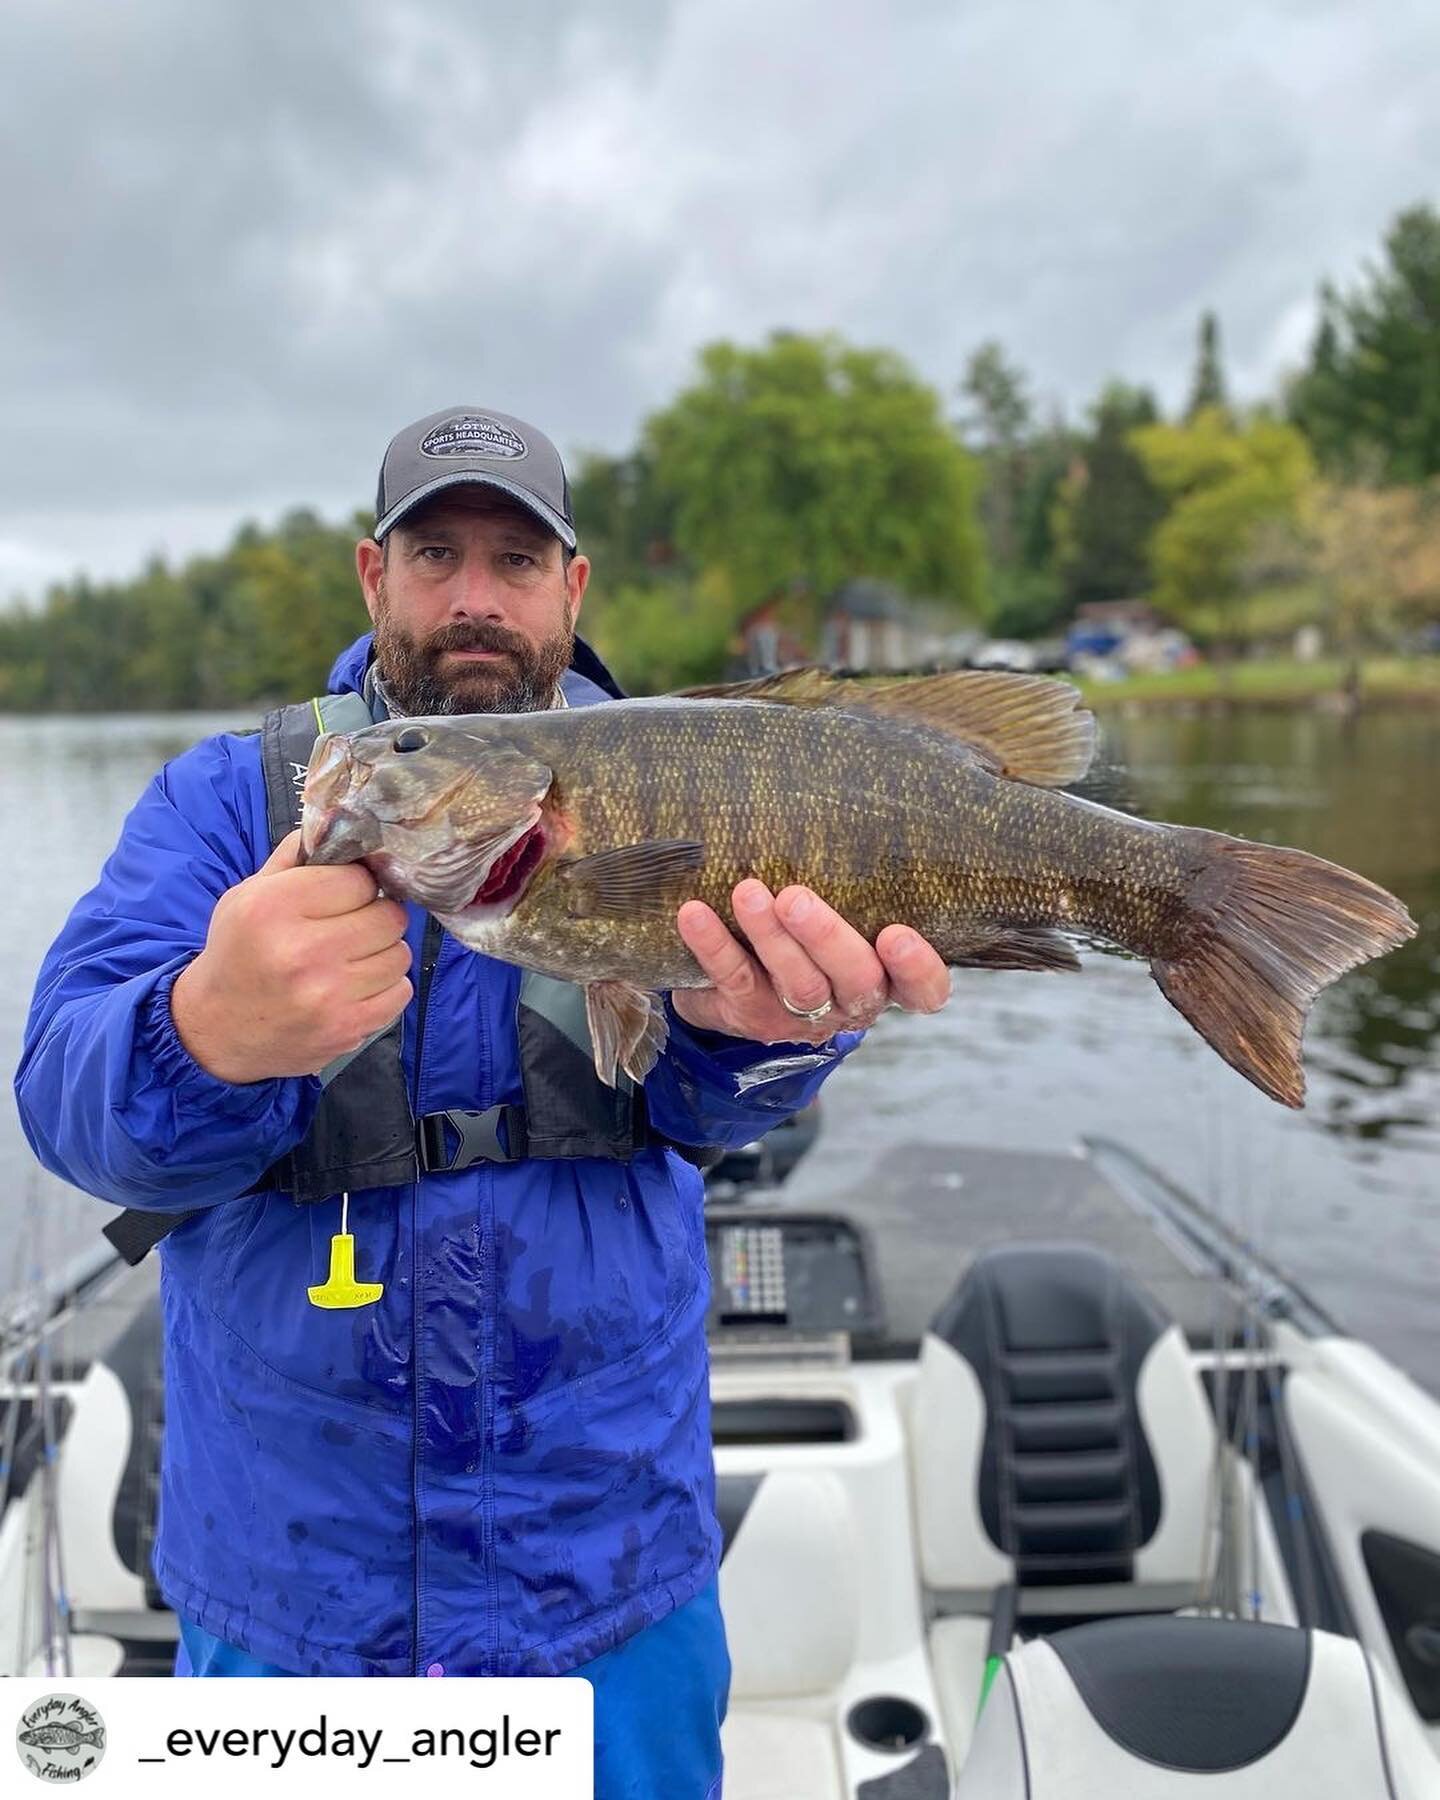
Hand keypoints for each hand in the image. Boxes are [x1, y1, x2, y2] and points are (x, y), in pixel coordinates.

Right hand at [170, 829, 412, 1083]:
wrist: (215, 1030)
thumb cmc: (238, 952)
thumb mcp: (248, 895)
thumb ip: (294, 857)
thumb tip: (341, 819)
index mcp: (273, 908)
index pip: (359, 880)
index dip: (356, 885)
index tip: (343, 896)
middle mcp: (302, 950)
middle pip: (388, 916)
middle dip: (375, 916)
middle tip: (354, 925)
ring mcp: (329, 995)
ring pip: (400, 953)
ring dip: (382, 952)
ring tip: (353, 957)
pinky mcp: (348, 1028)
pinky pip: (401, 991)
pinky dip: (386, 986)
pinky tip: (357, 985)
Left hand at [670, 881, 950, 1045]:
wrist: (737, 987)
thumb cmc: (808, 930)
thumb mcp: (843, 909)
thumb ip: (854, 878)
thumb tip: (843, 789)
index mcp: (886, 976)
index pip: (924, 990)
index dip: (918, 968)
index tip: (897, 935)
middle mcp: (851, 1001)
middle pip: (856, 980)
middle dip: (826, 938)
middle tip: (795, 898)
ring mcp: (801, 1015)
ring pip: (797, 984)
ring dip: (771, 937)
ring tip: (747, 892)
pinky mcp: (750, 1015)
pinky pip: (734, 979)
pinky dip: (714, 945)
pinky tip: (694, 914)